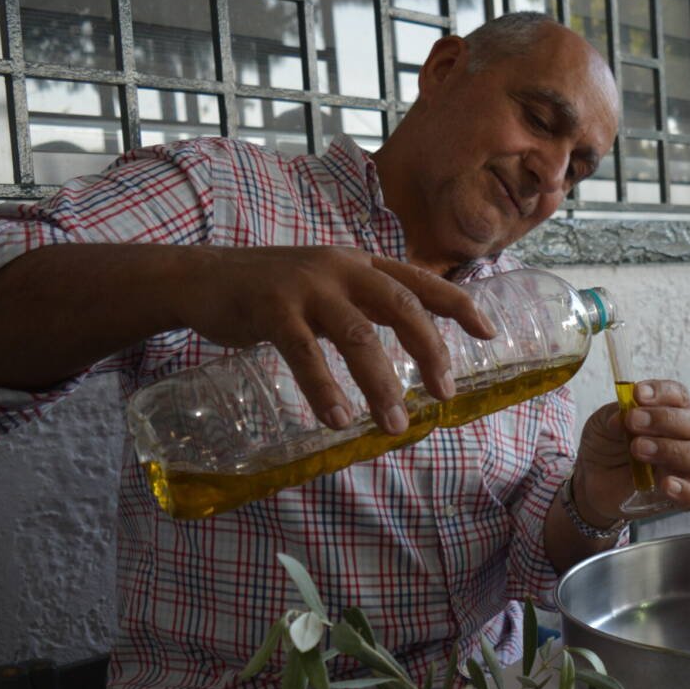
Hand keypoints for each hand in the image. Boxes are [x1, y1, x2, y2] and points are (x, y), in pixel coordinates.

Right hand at [174, 246, 496, 432]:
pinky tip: (339, 419)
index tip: (488, 333)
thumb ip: (367, 307)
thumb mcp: (329, 288)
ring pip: (358, 336)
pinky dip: (324, 389)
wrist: (200, 279)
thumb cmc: (274, 291)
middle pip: (400, 306)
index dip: (458, 305)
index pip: (420, 281)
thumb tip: (414, 342)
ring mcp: (305, 285)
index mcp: (360, 263)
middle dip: (430, 350)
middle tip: (445, 393)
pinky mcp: (270, 308)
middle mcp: (340, 267)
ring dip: (380, 384)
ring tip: (393, 425)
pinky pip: (305, 353)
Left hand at [572, 379, 689, 522]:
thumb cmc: (605, 446)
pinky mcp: (680, 495)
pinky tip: (665, 484)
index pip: (679, 396)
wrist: (592, 481)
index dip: (663, 393)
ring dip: (671, 450)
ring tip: (638, 449)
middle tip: (633, 422)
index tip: (638, 394)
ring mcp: (685, 467)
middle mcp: (685, 438)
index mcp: (670, 413)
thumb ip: (613, 415)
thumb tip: (623, 415)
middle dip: (664, 420)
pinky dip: (685, 490)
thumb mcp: (601, 424)